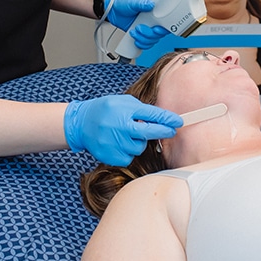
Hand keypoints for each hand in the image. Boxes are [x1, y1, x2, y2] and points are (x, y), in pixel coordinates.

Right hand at [64, 95, 183, 165]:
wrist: (81, 123)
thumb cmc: (105, 110)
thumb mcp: (124, 102)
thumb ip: (141, 111)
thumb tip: (163, 119)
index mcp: (124, 110)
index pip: (151, 115)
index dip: (167, 119)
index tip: (179, 122)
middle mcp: (119, 126)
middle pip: (148, 133)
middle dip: (163, 132)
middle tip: (171, 131)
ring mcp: (113, 142)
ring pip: (139, 147)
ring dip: (139, 142)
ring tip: (128, 134)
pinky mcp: (109, 155)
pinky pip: (128, 158)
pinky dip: (128, 152)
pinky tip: (120, 143)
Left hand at [105, 0, 169, 49]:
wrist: (113, 11)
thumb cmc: (123, 2)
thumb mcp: (133, 1)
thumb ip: (142, 3)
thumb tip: (151, 4)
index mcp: (155, 11)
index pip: (166, 22)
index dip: (163, 29)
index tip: (156, 29)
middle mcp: (153, 20)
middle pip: (159, 34)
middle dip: (149, 34)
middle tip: (139, 28)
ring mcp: (148, 28)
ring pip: (153, 40)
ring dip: (143, 39)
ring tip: (134, 32)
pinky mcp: (142, 34)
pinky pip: (147, 44)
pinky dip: (142, 44)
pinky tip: (135, 40)